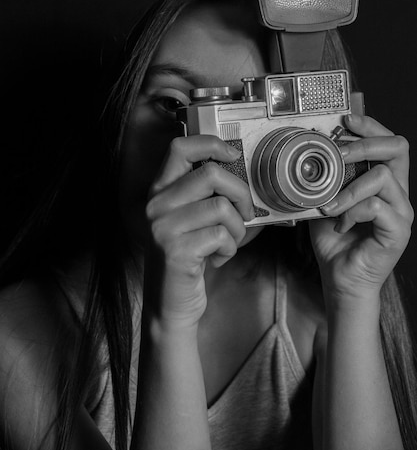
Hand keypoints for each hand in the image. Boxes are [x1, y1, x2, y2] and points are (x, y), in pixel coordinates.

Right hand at [144, 135, 254, 328]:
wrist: (168, 306)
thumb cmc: (188, 258)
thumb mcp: (189, 220)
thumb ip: (205, 195)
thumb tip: (243, 172)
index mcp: (159, 191)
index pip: (180, 147)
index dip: (210, 143)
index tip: (232, 154)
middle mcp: (156, 205)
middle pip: (212, 174)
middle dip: (241, 194)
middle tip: (244, 214)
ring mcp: (163, 227)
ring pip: (222, 207)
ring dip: (238, 228)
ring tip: (228, 242)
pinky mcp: (176, 250)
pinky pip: (222, 235)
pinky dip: (230, 248)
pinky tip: (218, 258)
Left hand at [309, 114, 413, 303]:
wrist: (340, 278)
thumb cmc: (334, 240)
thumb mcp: (325, 199)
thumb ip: (326, 177)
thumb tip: (310, 148)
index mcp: (384, 182)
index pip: (388, 142)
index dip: (370, 125)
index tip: (346, 119)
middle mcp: (398, 192)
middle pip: (398, 147)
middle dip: (365, 143)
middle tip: (338, 153)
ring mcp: (402, 211)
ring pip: (382, 176)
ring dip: (349, 187)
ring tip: (330, 204)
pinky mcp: (399, 230)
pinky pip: (376, 206)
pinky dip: (351, 211)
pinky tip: (339, 223)